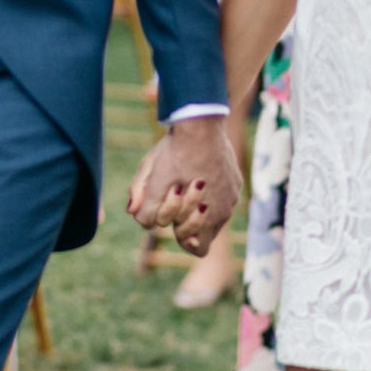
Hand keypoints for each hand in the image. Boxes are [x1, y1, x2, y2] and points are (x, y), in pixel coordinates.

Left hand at [127, 114, 241, 256]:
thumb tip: (136, 216)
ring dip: (197, 203)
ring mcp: (233, 194)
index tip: (174, 222)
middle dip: (186, 218)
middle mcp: (226, 210)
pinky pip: (221, 193)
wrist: (201, 122)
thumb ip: (144, 206)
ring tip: (185, 180)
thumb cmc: (175, 153)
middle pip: (204, 231)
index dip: (181, 237)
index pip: (197, 248)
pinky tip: (196, 167)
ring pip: (213, 212)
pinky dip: (208, 187)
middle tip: (176, 194)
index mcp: (208, 217)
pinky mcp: (235, 178)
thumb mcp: (153, 179)